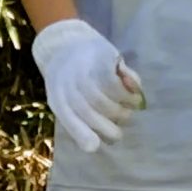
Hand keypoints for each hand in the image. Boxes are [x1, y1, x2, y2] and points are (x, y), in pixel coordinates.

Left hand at [30, 18, 143, 154]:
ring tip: (129, 108)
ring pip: (110, 103)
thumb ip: (77, 122)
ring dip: (125, 109)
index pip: (72, 123)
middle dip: (113, 127)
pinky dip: (130, 92)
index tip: (97, 145)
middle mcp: (70, 88)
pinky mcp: (102, 58)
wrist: (65, 43)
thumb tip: (93, 147)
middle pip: (97, 116)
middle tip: (120, 125)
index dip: (85, 136)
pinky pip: (119, 84)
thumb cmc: (66, 79)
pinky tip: (132, 92)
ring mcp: (86, 73)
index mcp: (59, 100)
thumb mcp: (63, 99)